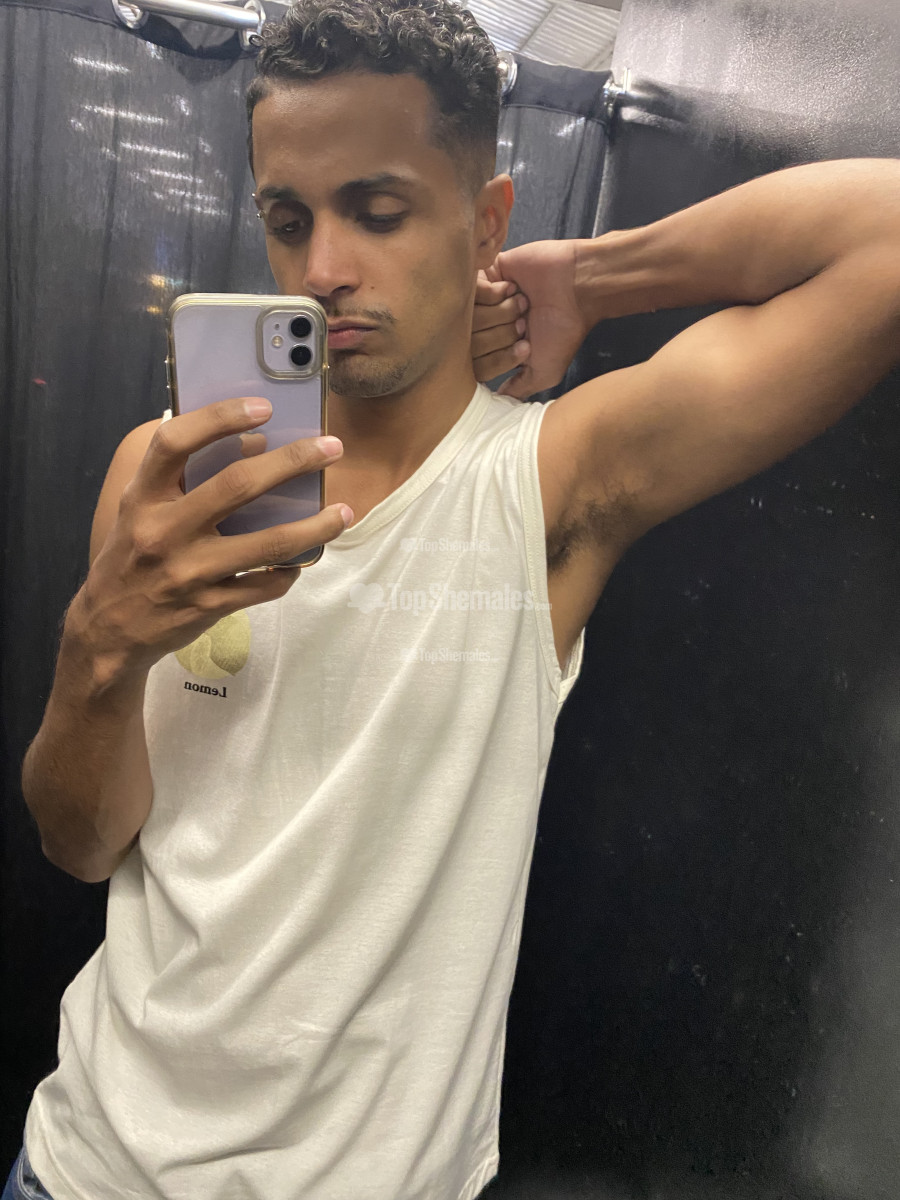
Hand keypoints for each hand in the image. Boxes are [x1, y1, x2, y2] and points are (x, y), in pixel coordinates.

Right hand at [69, 397, 351, 679]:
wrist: (109, 629)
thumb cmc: (134, 556)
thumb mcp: (143, 511)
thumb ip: (186, 478)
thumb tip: (257, 444)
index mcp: (143, 497)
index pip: (174, 443)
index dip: (219, 418)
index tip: (264, 407)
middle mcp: (163, 531)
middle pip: (237, 486)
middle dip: (293, 462)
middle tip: (331, 447)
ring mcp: (188, 572)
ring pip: (267, 544)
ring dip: (314, 526)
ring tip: (343, 512)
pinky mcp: (209, 606)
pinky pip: (265, 586)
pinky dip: (291, 570)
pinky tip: (305, 558)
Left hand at [477, 240, 591, 398]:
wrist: (579, 288)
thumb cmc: (564, 330)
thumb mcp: (544, 372)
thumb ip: (517, 390)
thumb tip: (494, 407)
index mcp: (497, 348)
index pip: (474, 365)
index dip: (498, 360)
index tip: (525, 350)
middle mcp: (487, 326)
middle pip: (468, 342)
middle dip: (501, 336)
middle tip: (524, 325)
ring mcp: (484, 299)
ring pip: (467, 315)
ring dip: (500, 313)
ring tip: (523, 306)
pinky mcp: (485, 272)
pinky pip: (470, 289)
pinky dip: (495, 293)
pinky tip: (514, 289)